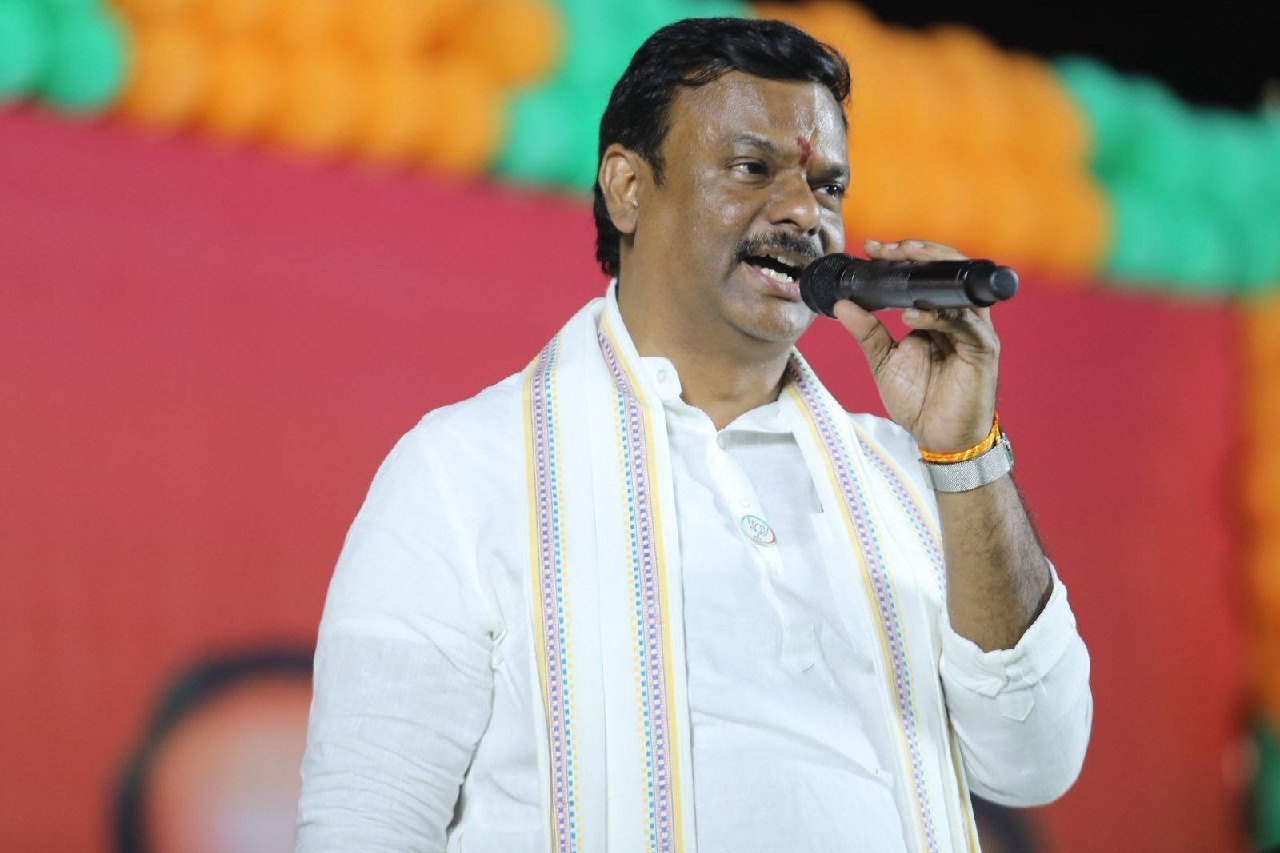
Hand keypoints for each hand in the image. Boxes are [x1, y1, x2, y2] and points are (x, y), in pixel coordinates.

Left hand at [831, 238, 999, 452]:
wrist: (939, 438)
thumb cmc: (918, 399)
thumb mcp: (883, 361)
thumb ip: (867, 332)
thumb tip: (842, 304)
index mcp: (939, 314)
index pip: (927, 273)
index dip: (904, 255)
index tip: (871, 248)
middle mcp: (962, 317)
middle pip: (950, 270)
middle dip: (920, 253)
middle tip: (888, 249)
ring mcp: (975, 332)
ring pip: (961, 290)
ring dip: (930, 275)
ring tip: (901, 266)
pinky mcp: (983, 351)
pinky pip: (964, 325)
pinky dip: (936, 317)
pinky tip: (911, 316)